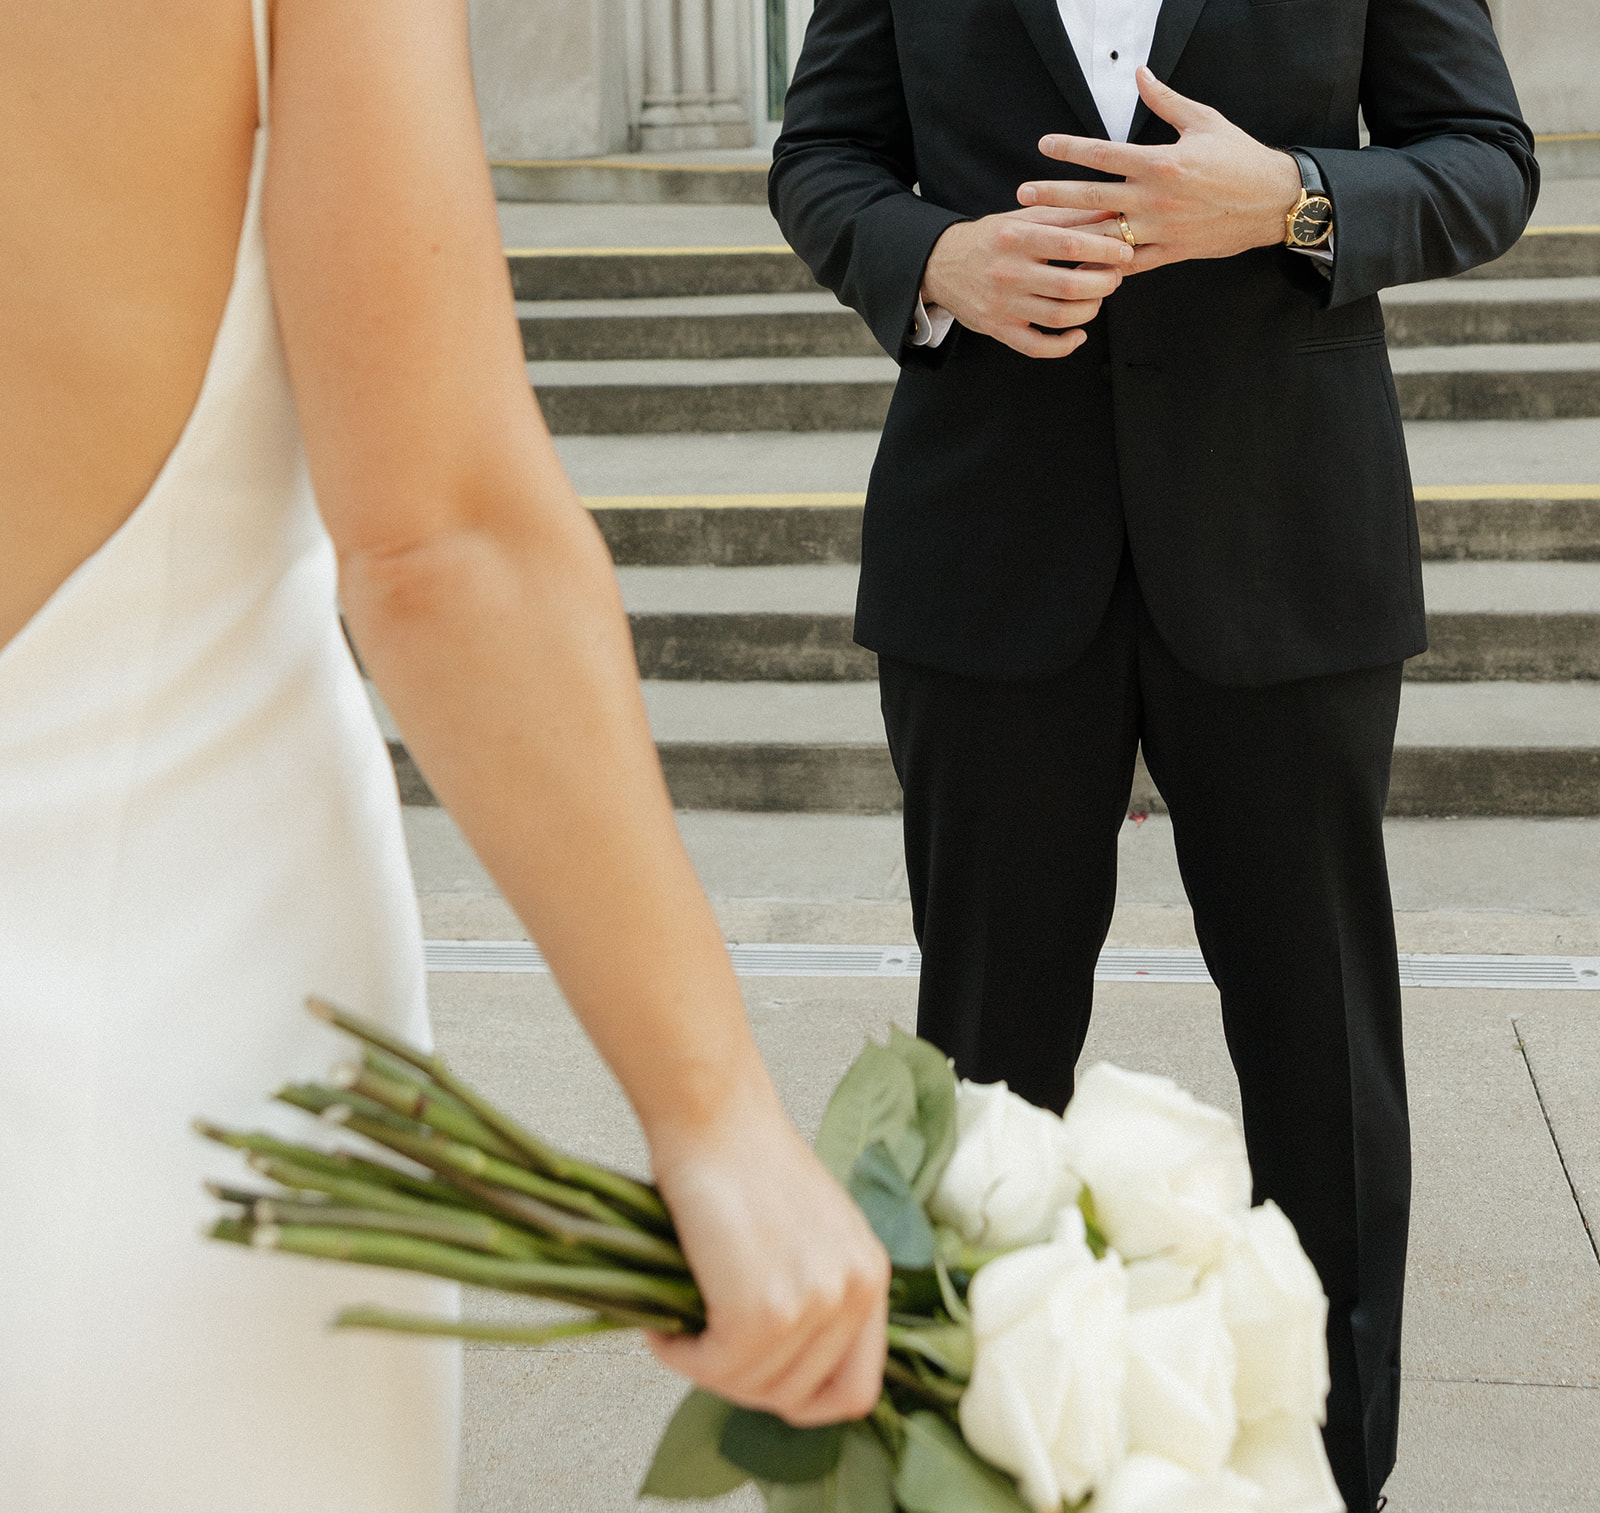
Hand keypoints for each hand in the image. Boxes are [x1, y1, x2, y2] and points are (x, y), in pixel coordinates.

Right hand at [647, 1086, 889, 1426]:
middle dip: (742, 1386)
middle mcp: (855, 1291)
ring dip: (704, 1370)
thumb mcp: (811, 1230)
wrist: (714, 1114)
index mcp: (871, 1274)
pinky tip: (663, 1328)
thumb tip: (775, 1366)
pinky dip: (680, 1357)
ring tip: (678, 1331)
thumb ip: (812, 1291)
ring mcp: (814, 1303)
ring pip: (752, 1388)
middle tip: (704, 1353)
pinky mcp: (764, 1309)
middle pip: (799, 1398)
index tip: (758, 1383)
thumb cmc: (744, 1158)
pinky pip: (715, 1369)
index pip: (856, 1389)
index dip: (801, 1401)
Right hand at [921, 207, 1132, 357]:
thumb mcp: (1022, 219)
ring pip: (1059, 317)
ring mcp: (1003, 305)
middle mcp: (1008, 272)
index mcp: (1016, 238)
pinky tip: (1078, 334)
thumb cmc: (991, 239)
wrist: (940, 264)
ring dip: (1090, 310)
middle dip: (1103, 283)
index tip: (1125, 252)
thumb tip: (1110, 215)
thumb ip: (1065, 216)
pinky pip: (1037, 347)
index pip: (1071, 245)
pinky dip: (1064, 345)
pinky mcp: (998, 329)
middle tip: (1115, 277)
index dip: (1105, 250)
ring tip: (1097, 298)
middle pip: (1070, 286)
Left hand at [1017, 66, 1301, 272]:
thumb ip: (1166, 101)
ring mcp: (1161, 229)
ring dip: (1069, 236)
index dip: (1070, 149)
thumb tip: (1139, 74)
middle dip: (1053, 195)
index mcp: (1161, 162)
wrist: (1273, 202)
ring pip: (1105, 236)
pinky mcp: (1170, 253)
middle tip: (1022, 194)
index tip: (1044, 145)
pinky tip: (1076, 268)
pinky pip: (1129, 264)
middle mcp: (1156, 198)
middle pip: (1092, 197)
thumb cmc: (1240, 159)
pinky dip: (1102, 267)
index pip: (1104, 154)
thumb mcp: (1204, 121)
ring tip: (1039, 236)